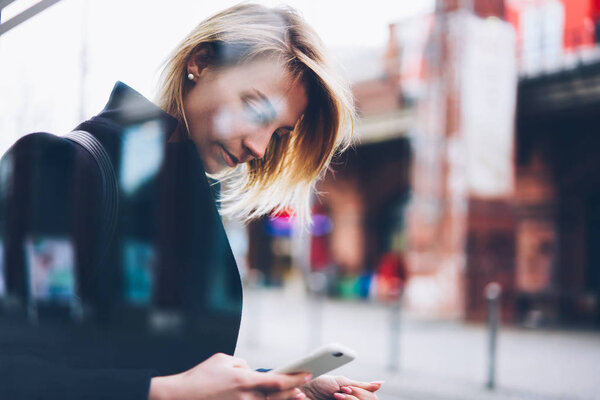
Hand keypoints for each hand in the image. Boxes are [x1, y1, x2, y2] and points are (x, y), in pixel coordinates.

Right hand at [149, 353, 310, 399]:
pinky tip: (274, 398)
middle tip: (304, 383)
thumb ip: (244, 365)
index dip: (295, 378)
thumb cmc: (201, 377)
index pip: (277, 380)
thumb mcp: (223, 360)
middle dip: (294, 390)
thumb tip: (254, 371)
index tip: (307, 373)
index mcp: (243, 380)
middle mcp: (245, 397)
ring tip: (295, 393)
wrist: (179, 397)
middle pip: (278, 397)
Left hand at [301, 375, 381, 399]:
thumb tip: (380, 384)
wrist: (303, 388)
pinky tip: (335, 398)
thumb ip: (361, 385)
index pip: (371, 398)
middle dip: (355, 397)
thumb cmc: (320, 384)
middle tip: (341, 391)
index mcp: (355, 395)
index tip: (348, 388)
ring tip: (336, 395)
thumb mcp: (342, 382)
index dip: (361, 394)